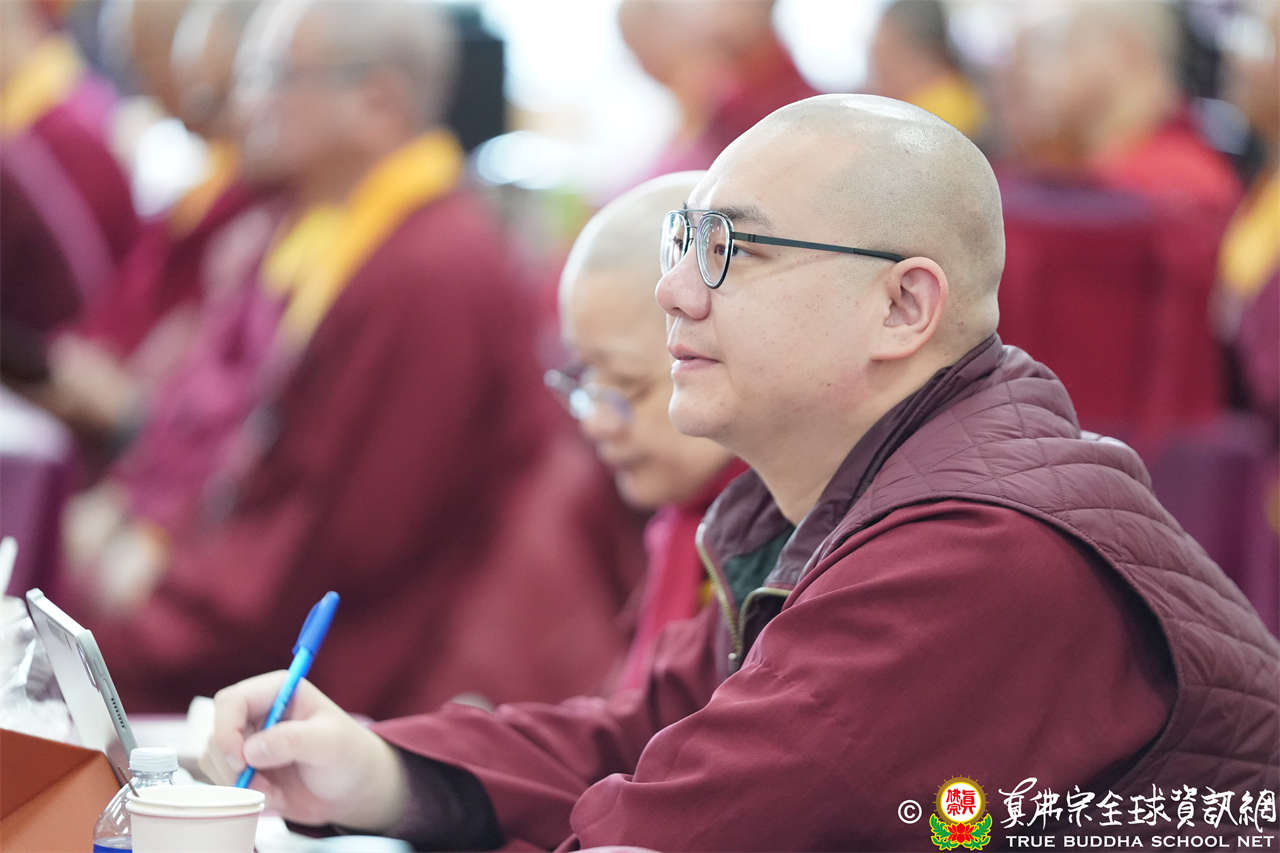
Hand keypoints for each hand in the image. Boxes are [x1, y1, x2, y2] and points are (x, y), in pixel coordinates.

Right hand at [201, 672, 409, 830]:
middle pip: (216, 731)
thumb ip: (293, 740)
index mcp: (278, 691)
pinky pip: (222, 780)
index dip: (227, 729)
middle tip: (258, 781)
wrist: (352, 789)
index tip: (240, 760)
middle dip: (230, 762)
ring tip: (272, 789)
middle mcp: (258, 713)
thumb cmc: (348, 756)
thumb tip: (250, 750)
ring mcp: (248, 741)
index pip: (232, 701)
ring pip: (213, 758)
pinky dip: (242, 793)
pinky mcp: (245, 767)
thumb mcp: (330, 744)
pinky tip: (272, 795)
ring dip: (237, 781)